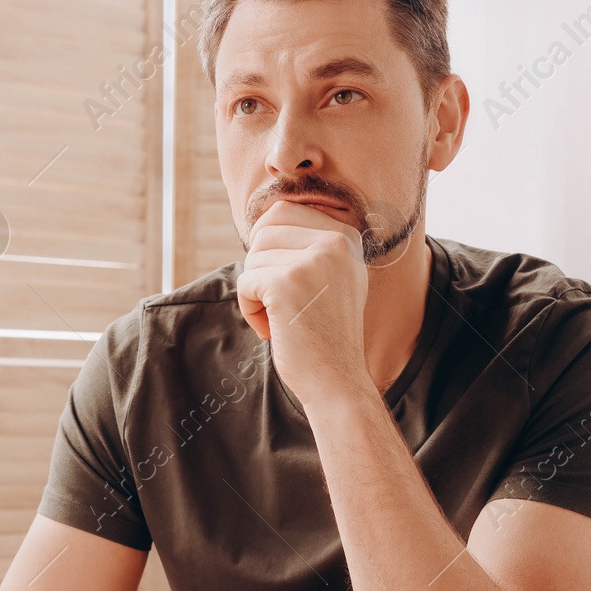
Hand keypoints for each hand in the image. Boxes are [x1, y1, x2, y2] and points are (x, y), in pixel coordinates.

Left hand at [236, 199, 369, 406]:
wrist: (336, 379)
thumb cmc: (326, 332)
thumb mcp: (332, 277)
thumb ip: (309, 245)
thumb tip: (265, 218)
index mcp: (346, 236)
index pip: (283, 212)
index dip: (267, 246)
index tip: (285, 283)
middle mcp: (334, 242)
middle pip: (263, 231)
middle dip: (260, 267)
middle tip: (277, 300)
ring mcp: (311, 262)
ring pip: (253, 257)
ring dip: (255, 291)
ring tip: (281, 318)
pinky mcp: (286, 284)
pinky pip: (245, 282)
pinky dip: (249, 309)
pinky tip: (272, 329)